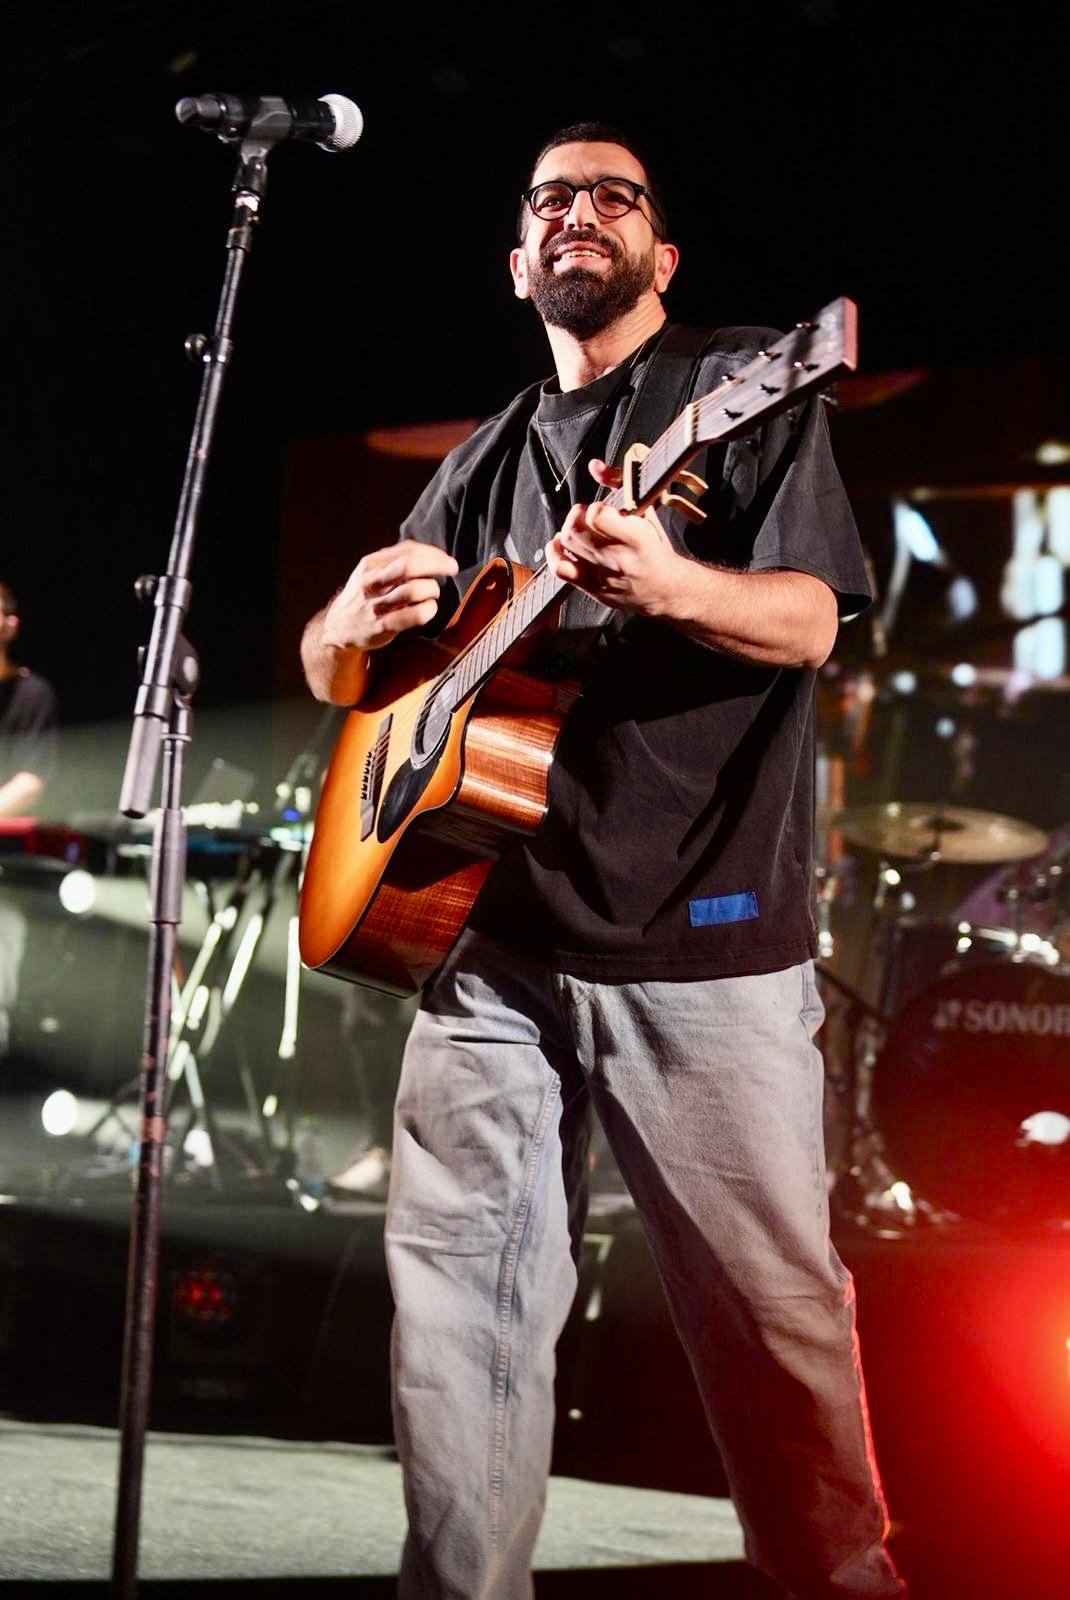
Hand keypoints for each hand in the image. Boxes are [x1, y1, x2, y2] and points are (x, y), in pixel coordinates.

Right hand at [322, 541, 458, 652]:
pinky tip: (428, 609)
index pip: (407, 550)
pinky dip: (429, 610)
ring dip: (432, 590)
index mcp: (370, 564)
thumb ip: (394, 561)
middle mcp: (371, 582)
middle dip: (437, 565)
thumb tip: (430, 553)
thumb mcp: (370, 572)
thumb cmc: (363, 595)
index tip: (446, 559)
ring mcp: (376, 605)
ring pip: (414, 590)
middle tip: (452, 569)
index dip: (433, 552)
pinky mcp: (383, 626)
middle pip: (409, 565)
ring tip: (432, 593)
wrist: (338, 626)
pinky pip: (415, 615)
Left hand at [544, 458, 688, 617]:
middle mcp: (618, 558)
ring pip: (566, 545)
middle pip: (576, 529)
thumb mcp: (647, 513)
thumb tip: (595, 465)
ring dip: (567, 531)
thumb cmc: (656, 549)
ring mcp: (603, 575)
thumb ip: (620, 484)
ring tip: (578, 529)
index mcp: (636, 538)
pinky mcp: (592, 588)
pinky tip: (561, 545)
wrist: (665, 589)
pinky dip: (554, 553)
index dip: (595, 507)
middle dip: (576, 516)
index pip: (596, 515)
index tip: (603, 511)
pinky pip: (560, 569)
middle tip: (586, 516)